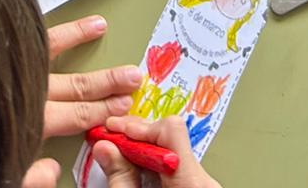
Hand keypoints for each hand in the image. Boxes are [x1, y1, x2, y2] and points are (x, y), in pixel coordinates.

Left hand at [21, 16, 142, 187]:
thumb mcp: (5, 169)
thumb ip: (30, 177)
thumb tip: (53, 171)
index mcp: (30, 122)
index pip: (76, 115)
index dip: (103, 111)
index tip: (126, 104)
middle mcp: (24, 91)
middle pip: (73, 84)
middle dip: (106, 82)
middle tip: (132, 75)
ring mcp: (9, 68)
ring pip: (48, 48)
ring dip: (76, 36)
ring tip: (99, 25)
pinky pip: (20, 32)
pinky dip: (35, 21)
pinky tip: (48, 11)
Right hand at [93, 115, 222, 187]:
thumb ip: (120, 178)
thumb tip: (105, 147)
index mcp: (191, 183)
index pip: (170, 129)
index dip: (138, 126)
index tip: (115, 129)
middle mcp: (203, 181)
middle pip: (168, 139)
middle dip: (136, 139)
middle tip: (110, 144)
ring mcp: (203, 185)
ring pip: (170, 152)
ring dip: (144, 154)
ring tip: (123, 163)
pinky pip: (176, 166)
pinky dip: (155, 166)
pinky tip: (140, 175)